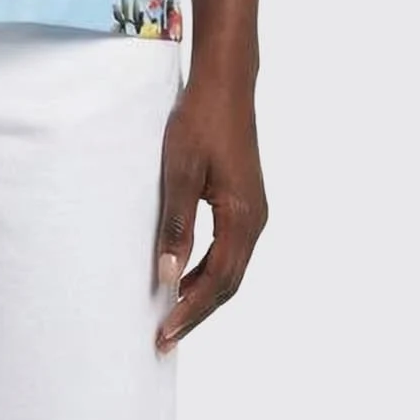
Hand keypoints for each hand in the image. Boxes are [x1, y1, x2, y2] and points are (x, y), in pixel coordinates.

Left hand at [154, 76, 267, 351]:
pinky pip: (229, 249)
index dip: (190, 310)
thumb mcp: (181, 172)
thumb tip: (168, 274)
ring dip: (202, 292)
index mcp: (243, 218)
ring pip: (230, 268)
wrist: (225, 84)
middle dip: (196, 311)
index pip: (217, 282)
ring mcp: (253, 212)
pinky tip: (185, 273)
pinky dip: (208, 269)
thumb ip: (176, 224)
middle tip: (164, 336)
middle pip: (228, 283)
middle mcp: (255, 221)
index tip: (164, 333)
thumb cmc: (200, 121)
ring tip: (172, 313)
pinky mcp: (245, 201)